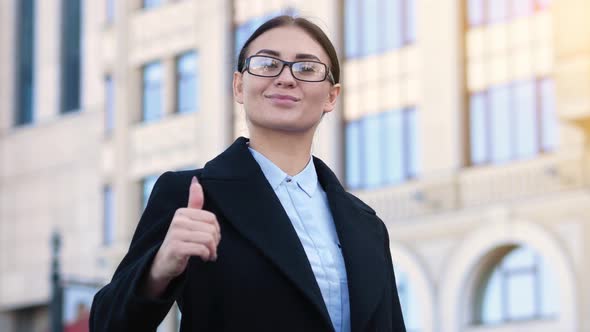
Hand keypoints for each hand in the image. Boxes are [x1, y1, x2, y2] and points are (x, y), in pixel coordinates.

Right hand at [144, 176, 220, 296]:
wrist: (163, 264)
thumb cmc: (179, 241)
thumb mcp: (186, 221)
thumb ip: (193, 202)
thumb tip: (196, 179)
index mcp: (182, 212)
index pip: (212, 218)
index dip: (216, 231)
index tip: (212, 239)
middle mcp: (177, 221)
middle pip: (211, 229)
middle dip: (215, 242)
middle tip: (211, 249)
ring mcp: (175, 234)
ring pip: (208, 239)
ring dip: (212, 250)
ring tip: (209, 255)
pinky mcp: (176, 248)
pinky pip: (201, 249)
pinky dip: (206, 255)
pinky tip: (204, 258)